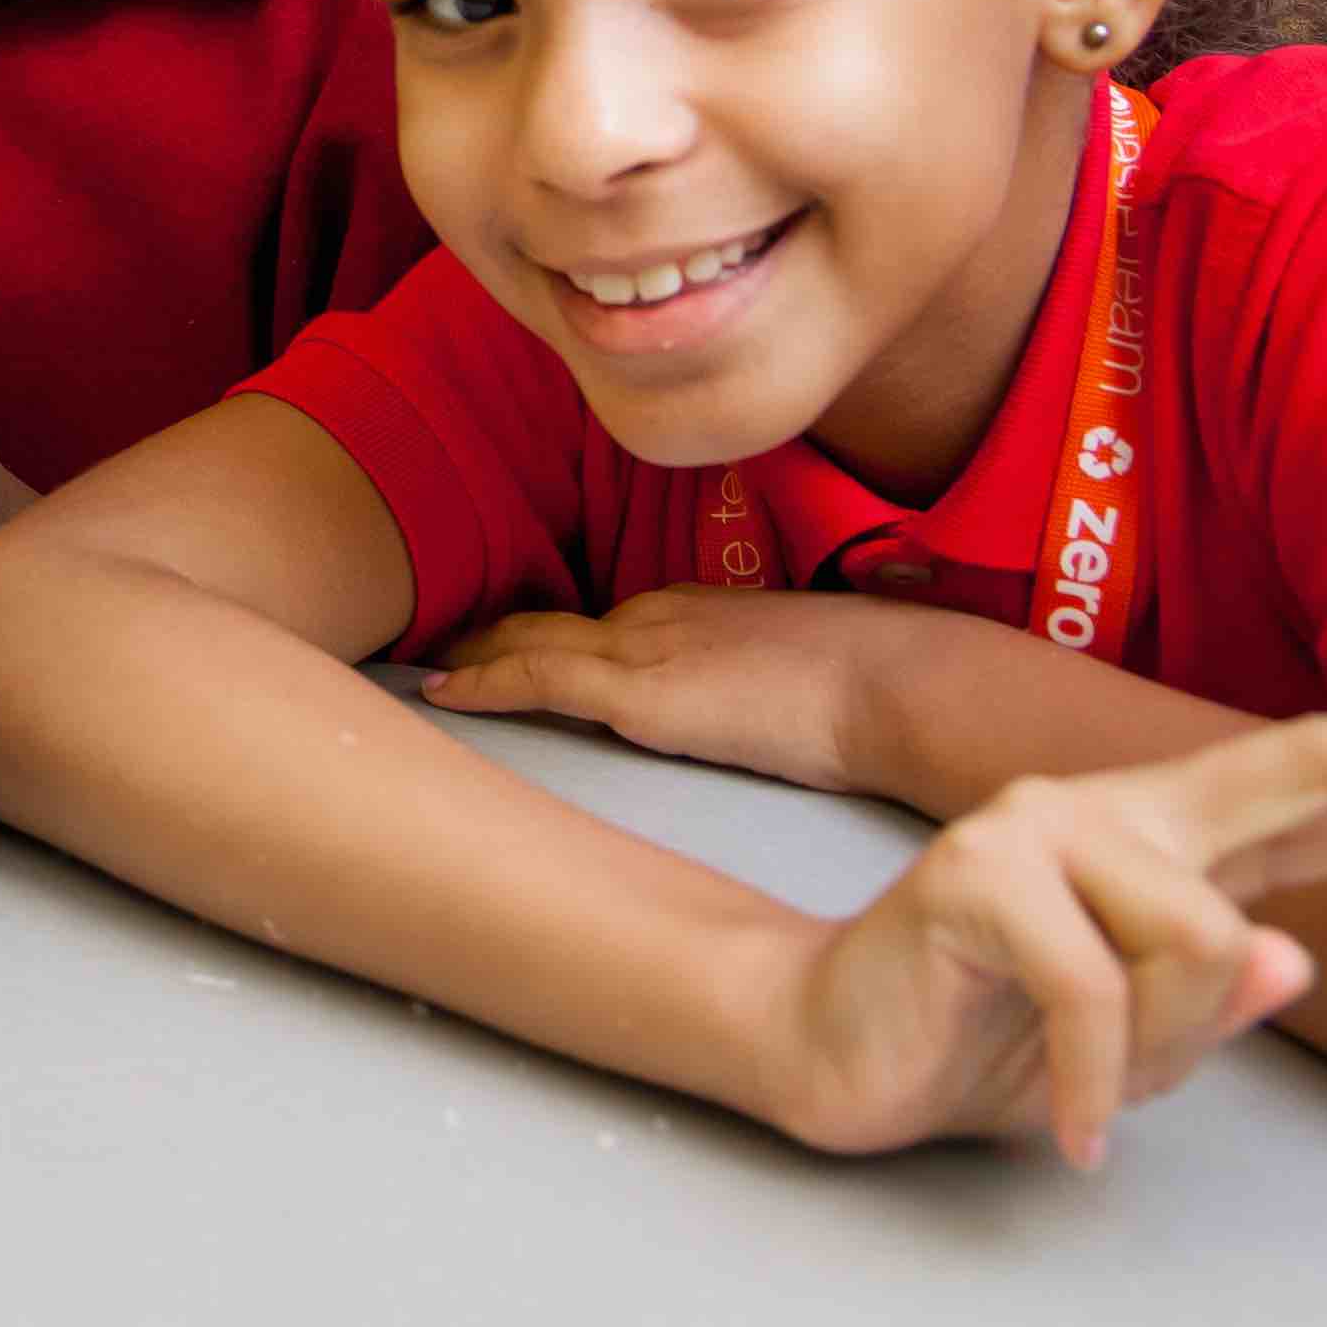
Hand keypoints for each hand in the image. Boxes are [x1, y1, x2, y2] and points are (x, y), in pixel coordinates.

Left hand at [432, 588, 905, 797]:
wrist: (898, 682)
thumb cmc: (875, 687)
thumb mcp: (801, 676)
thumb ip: (755, 686)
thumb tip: (747, 713)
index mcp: (695, 613)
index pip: (598, 623)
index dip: (540, 634)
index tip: (502, 642)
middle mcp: (657, 616)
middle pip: (551, 625)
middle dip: (494, 636)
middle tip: (441, 647)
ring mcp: (645, 649)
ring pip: (532, 644)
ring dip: (476, 655)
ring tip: (427, 666)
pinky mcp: (641, 692)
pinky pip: (540, 678)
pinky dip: (487, 681)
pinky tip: (446, 691)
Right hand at [778, 711, 1326, 1166]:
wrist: (836, 1050)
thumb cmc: (995, 1041)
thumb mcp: (1139, 1047)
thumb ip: (1214, 1005)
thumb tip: (1289, 957)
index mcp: (1168, 843)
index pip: (1321, 796)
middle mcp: (1118, 807)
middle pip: (1300, 771)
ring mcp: (1046, 824)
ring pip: (1201, 943)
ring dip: (1165, 1050)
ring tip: (1097, 1094)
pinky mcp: (979, 872)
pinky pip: (1100, 995)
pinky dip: (1100, 1087)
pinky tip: (1073, 1126)